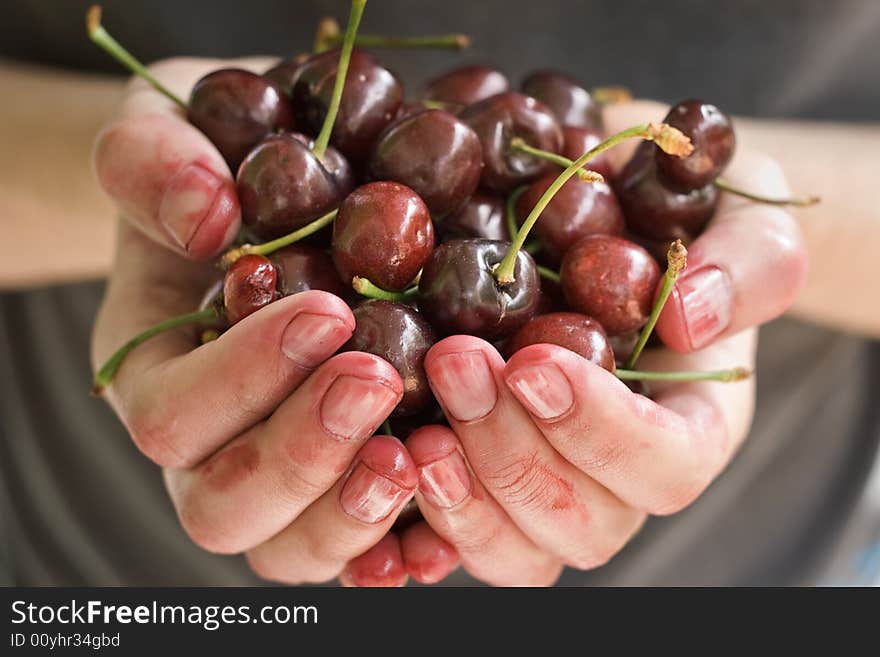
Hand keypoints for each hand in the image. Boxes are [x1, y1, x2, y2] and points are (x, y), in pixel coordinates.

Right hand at [91, 58, 417, 583]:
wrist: (266, 191)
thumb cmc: (214, 164)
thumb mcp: (165, 132)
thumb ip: (155, 161)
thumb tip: (204, 216)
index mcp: (158, 371)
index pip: (174, 420)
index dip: (244, 380)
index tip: (325, 312)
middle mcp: (212, 445)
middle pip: (229, 508)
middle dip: (305, 454)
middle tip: (378, 380)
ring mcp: (280, 475)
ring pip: (294, 551)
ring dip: (356, 512)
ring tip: (421, 451)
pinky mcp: (348, 480)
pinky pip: (369, 550)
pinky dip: (409, 545)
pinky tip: (449, 517)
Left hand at [342, 100, 806, 585]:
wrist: (614, 220)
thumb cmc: (684, 220)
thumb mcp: (746, 218)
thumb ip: (748, 263)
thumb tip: (689, 317)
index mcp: (690, 424)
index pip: (666, 468)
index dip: (601, 432)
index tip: (536, 362)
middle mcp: (617, 475)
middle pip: (581, 525)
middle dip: (512, 454)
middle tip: (456, 362)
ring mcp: (546, 485)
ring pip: (516, 551)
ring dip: (462, 495)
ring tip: (415, 424)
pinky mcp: (481, 477)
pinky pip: (447, 537)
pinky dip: (409, 520)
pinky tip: (377, 467)